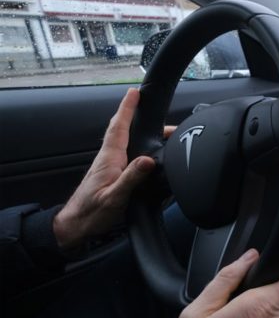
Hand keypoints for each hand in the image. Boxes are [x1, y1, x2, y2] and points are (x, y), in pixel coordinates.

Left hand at [53, 88, 174, 249]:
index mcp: (110, 158)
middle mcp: (109, 158)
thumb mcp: (115, 197)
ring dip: (143, 133)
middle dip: (140, 118)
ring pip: (127, 141)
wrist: (77, 225)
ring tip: (163, 133)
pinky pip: (127, 152)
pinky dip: (139, 145)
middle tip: (161, 116)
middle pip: (125, 130)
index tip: (134, 92)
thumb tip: (148, 160)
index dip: (127, 108)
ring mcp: (110, 165)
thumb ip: (131, 178)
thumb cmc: (93, 213)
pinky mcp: (112, 173)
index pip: (119, 126)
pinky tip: (148, 152)